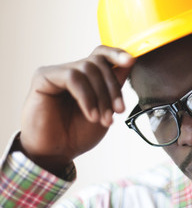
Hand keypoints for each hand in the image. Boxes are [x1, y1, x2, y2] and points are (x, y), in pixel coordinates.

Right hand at [19, 45, 134, 173]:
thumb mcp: (105, 109)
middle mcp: (72, 71)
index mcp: (87, 77)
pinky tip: (91, 115)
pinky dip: (87, 97)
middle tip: (119, 111)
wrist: (57, 153)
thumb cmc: (79, 134)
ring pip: (88, 69)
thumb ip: (115, 86)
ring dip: (101, 96)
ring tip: (102, 119)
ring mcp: (57, 72)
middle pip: (99, 62)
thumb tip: (131, 61)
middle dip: (113, 88)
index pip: (102, 55)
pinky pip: (72, 77)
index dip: (117, 54)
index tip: (131, 60)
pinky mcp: (44, 77)